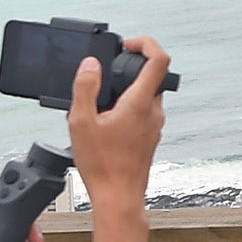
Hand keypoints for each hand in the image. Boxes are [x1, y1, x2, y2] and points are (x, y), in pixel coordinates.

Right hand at [68, 35, 168, 241]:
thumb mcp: (81, 122)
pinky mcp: (150, 136)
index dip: (145, 43)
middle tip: (106, 72)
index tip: (126, 45)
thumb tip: (90, 64)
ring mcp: (155, 125)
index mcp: (141, 103)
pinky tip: (105, 120)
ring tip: (99, 101)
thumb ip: (85, 88)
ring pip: (146, 95)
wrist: (118, 198)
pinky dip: (127, 106)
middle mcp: (154, 112)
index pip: (159, 59)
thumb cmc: (102, 166)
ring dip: (126, 89)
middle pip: (151, 76)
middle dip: (129, 68)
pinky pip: (142, 112)